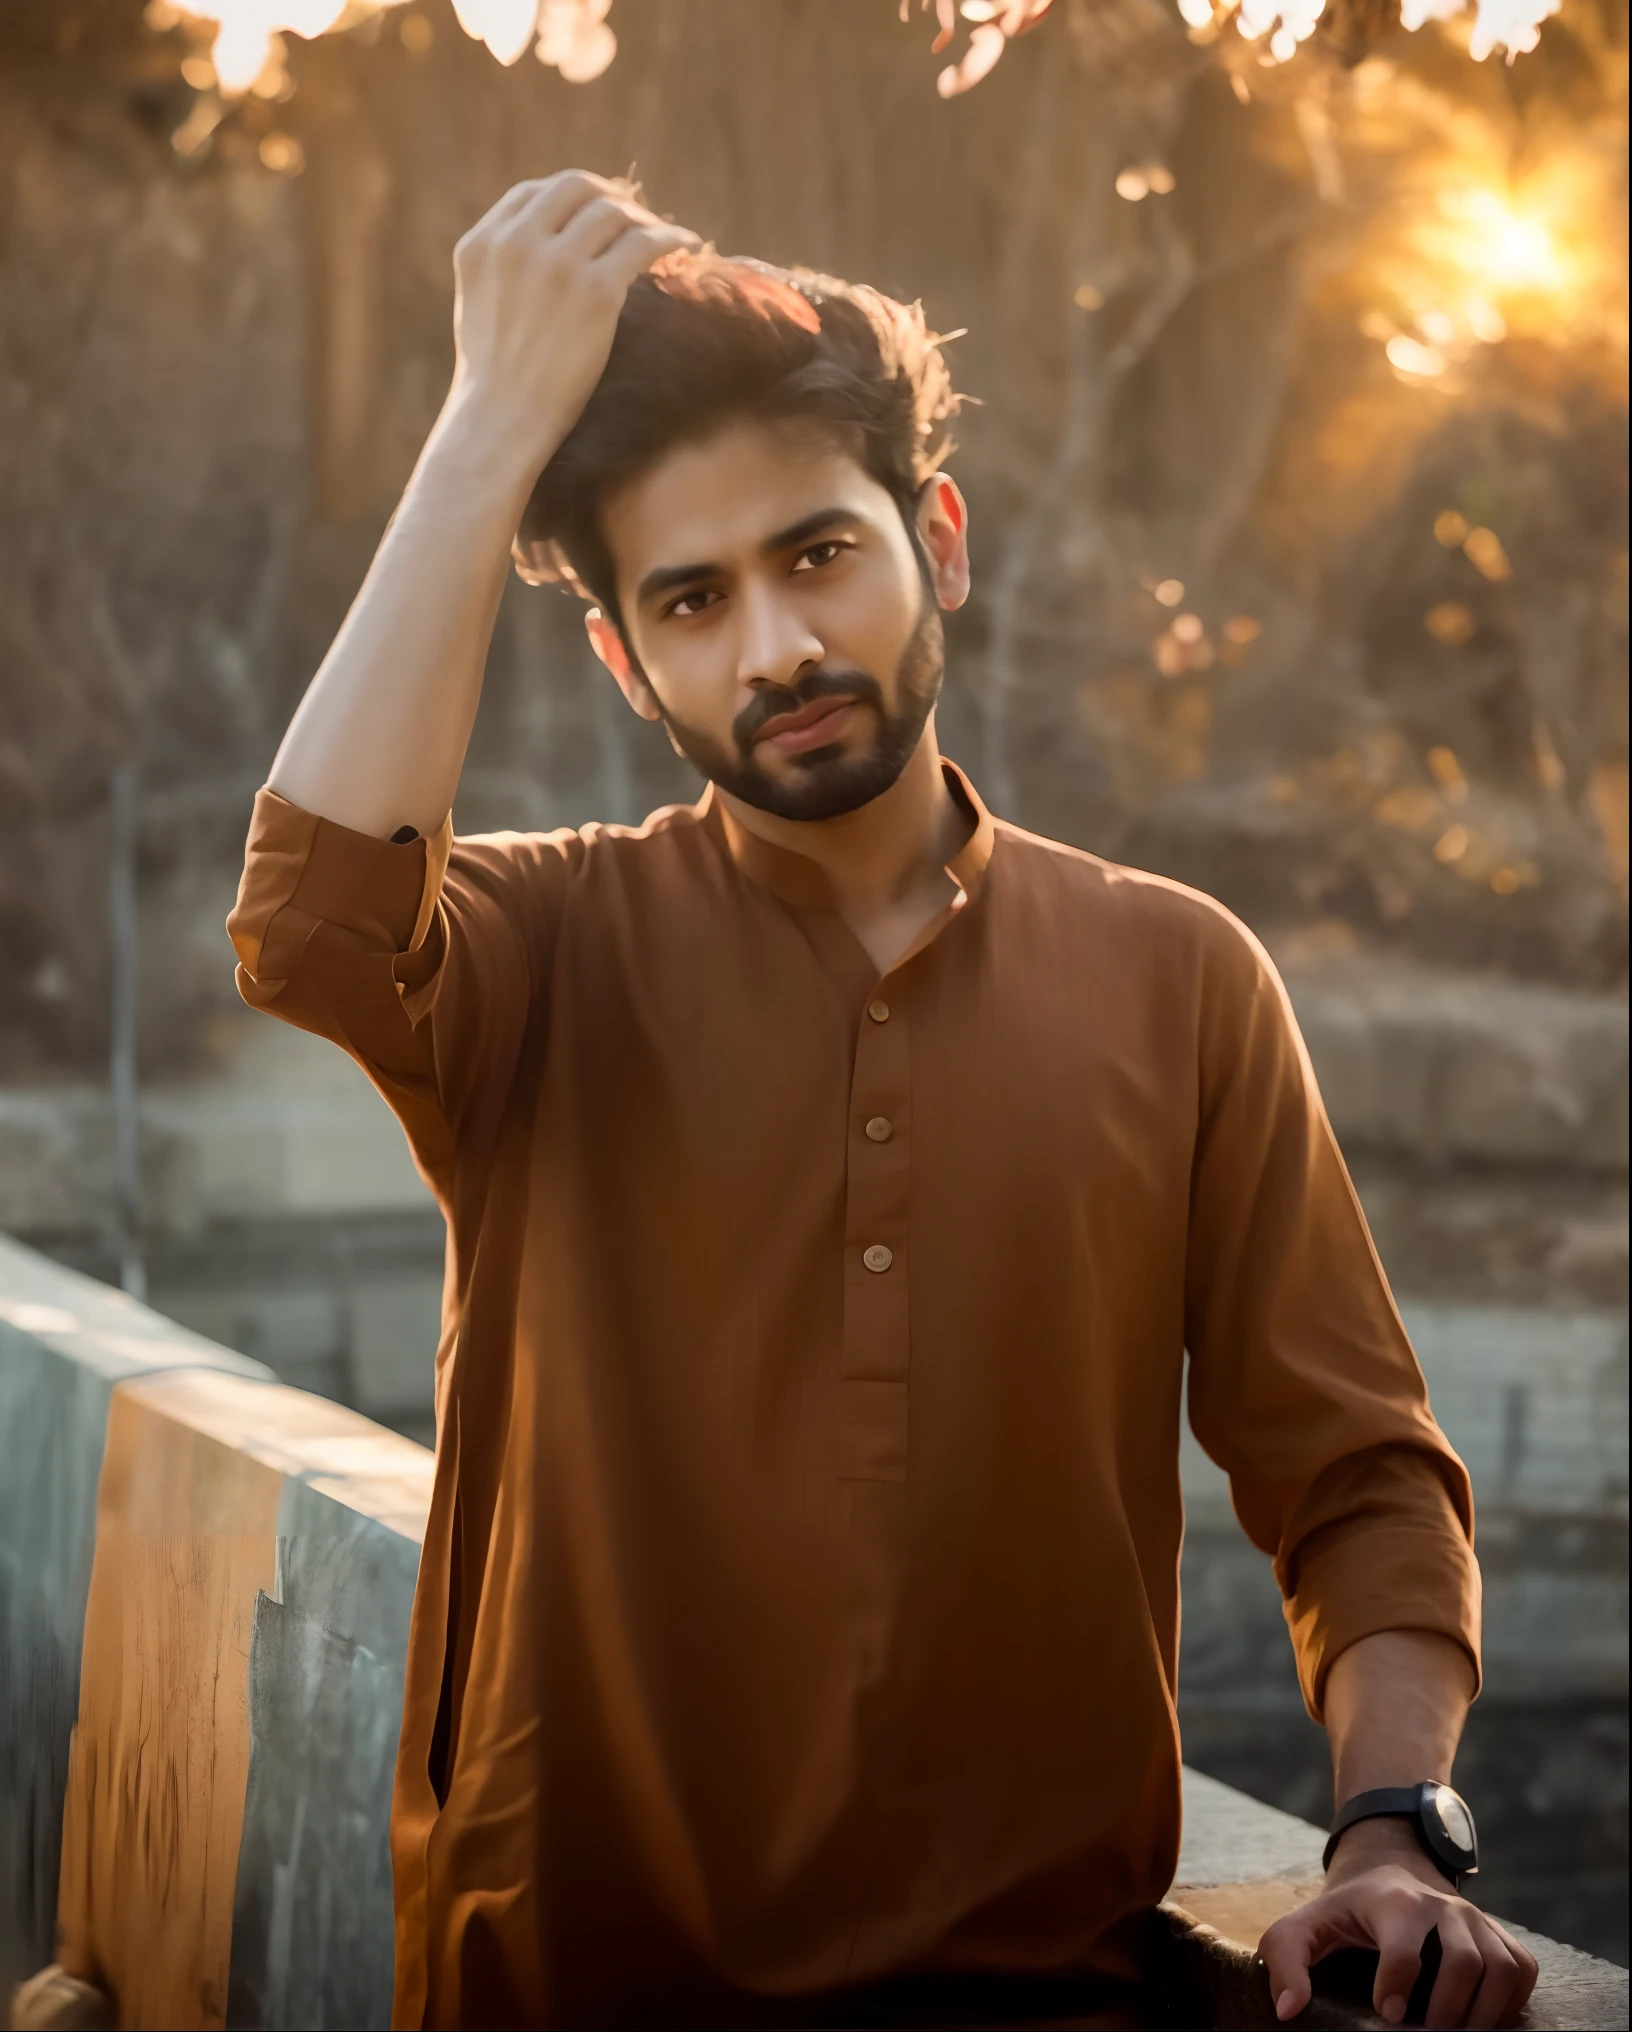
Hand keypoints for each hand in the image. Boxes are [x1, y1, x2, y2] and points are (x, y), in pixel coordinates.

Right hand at [445, 170, 696, 480]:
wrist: (502, 422)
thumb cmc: (495, 382)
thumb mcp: (480, 306)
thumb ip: (505, 268)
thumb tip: (547, 252)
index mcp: (482, 244)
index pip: (532, 194)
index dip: (571, 199)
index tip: (597, 213)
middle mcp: (516, 243)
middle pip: (575, 187)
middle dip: (609, 197)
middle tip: (635, 218)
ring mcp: (556, 264)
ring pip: (613, 211)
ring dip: (643, 219)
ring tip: (664, 237)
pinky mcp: (594, 291)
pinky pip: (643, 243)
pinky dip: (670, 237)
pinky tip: (687, 244)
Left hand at [1259, 1821, 1537, 2027]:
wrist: (1388, 1869)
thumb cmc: (1346, 1910)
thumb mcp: (1305, 1925)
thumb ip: (1285, 1960)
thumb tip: (1289, 2009)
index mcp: (1394, 1903)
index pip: (1404, 1948)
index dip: (1397, 1986)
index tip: (1387, 2014)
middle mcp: (1442, 1905)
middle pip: (1465, 1960)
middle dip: (1450, 2008)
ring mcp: (1475, 1918)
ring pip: (1501, 1966)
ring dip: (1485, 2012)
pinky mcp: (1497, 1933)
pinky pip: (1522, 1967)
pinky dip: (1511, 2000)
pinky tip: (1483, 2019)